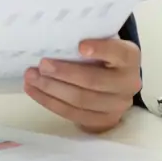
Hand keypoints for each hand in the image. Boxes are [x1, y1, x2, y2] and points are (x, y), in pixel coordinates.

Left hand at [23, 37, 140, 132]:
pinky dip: (50, 102)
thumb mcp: (101, 43)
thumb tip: (55, 39)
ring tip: (31, 78)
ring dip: (52, 89)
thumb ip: (86, 41)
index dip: (101, 49)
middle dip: (65, 73)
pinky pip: (73, 114)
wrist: (113, 83)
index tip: (79, 46)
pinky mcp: (103, 121)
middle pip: (94, 81)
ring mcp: (117, 106)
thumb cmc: (101, 55)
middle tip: (42, 65)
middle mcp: (128, 83)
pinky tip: (34, 90)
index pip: (119, 53)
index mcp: (129, 58)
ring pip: (81, 100)